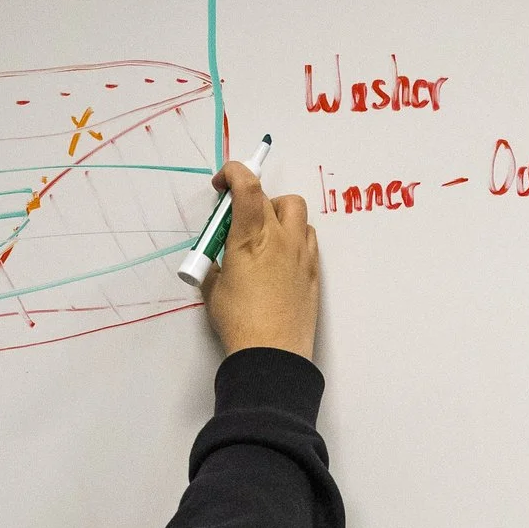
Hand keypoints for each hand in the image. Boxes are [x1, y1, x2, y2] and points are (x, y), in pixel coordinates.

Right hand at [203, 160, 318, 358]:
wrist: (272, 354)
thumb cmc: (240, 323)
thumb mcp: (214, 288)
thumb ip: (217, 263)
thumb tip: (219, 257)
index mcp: (252, 236)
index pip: (248, 185)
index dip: (234, 172)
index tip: (223, 183)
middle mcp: (282, 239)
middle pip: (277, 197)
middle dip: (257, 200)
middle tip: (241, 220)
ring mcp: (302, 255)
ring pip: (298, 216)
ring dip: (280, 217)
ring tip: (264, 239)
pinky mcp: (314, 273)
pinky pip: (308, 241)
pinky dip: (294, 239)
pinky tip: (280, 259)